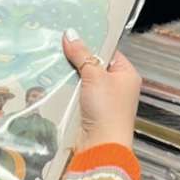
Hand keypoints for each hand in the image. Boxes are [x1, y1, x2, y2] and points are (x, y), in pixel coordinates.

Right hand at [63, 31, 140, 151]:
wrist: (101, 145)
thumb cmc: (108, 111)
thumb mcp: (94, 76)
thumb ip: (82, 54)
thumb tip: (71, 35)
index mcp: (126, 74)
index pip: (108, 50)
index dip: (91, 43)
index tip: (73, 34)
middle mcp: (116, 86)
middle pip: (93, 64)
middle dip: (77, 59)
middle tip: (59, 48)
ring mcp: (102, 99)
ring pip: (82, 79)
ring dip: (69, 75)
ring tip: (53, 63)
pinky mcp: (89, 110)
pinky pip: (76, 93)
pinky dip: (66, 89)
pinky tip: (54, 82)